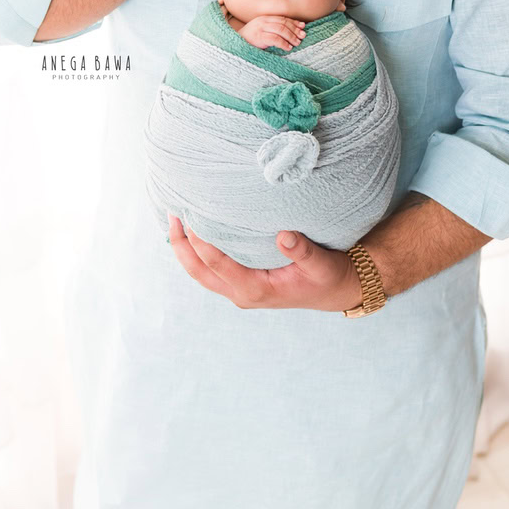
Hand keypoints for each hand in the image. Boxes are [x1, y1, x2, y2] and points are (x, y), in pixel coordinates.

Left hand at [167, 215, 362, 311]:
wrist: (336, 291)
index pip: (217, 264)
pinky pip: (211, 271)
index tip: (191, 215)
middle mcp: (242, 294)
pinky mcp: (242, 284)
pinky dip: (198, 253)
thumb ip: (303, 250)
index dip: (200, 241)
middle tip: (172, 214)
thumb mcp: (322, 264)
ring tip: (175, 220)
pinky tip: (196, 232)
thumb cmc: (329, 277)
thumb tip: (283, 235)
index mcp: (256, 289)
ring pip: (201, 273)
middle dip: (182, 246)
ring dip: (186, 250)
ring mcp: (240, 291)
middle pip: (199, 272)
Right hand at [237, 14, 306, 50]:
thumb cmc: (249, 39)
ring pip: (281, 30)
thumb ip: (272, 28)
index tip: (303, 26)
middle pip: (283, 23)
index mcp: (264, 18)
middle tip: (303, 36)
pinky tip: (288, 48)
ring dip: (291, 37)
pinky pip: (275, 39)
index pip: (282, 18)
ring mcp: (260, 28)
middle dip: (295, 29)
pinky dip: (283, 43)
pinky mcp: (259, 37)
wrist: (234, 44)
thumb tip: (289, 31)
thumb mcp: (261, 30)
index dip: (294, 22)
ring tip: (297, 43)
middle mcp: (263, 21)